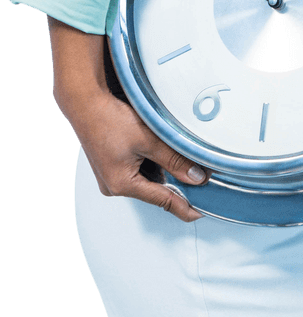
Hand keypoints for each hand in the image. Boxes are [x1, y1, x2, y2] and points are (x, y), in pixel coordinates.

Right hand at [70, 90, 210, 222]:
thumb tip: (197, 177)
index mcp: (122, 185)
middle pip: (156, 190)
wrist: (86, 104)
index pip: (162, 201)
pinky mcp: (111, 166)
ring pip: (148, 179)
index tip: (201, 212)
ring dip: (164, 169)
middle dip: (177, 182)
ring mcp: (111, 177)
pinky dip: (153, 162)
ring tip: (177, 153)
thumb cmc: (111, 120)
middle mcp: (114, 186)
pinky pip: (139, 170)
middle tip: (200, 173)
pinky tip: (159, 148)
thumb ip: (175, 160)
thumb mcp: (150, 140)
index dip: (184, 207)